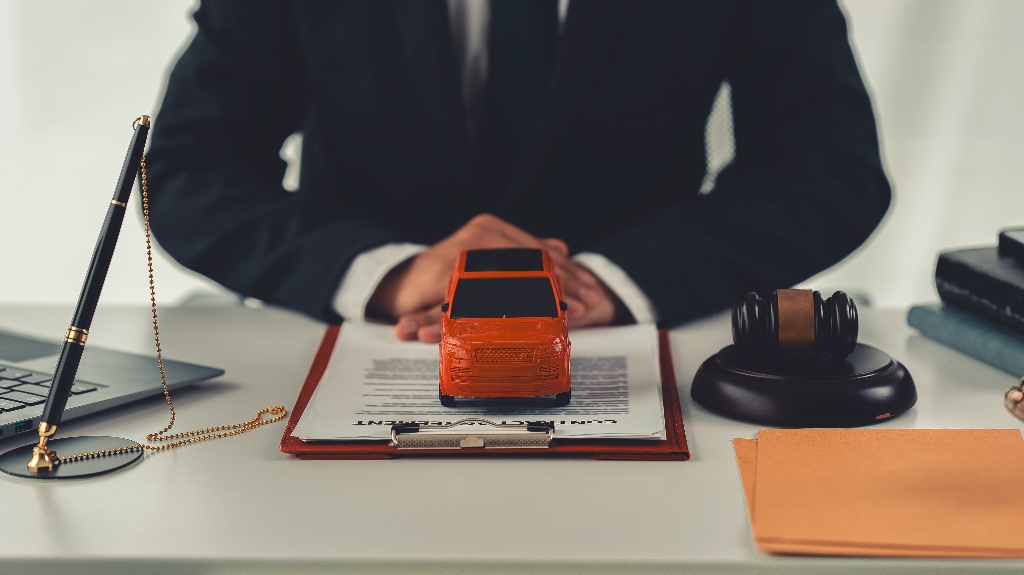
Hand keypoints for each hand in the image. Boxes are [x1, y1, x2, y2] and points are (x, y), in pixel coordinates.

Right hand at [367, 213, 622, 341]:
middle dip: (563, 284)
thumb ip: (521, 252)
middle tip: (586, 304)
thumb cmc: (445, 277)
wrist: (400, 284)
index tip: (589, 288)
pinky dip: (506, 308)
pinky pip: (481, 295)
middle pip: (532, 261)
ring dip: (543, 296)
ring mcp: (463, 253)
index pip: (537, 250)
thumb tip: (562, 245)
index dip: (566, 270)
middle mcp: (479, 235)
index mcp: (491, 229)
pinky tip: (527, 319)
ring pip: (514, 276)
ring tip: (564, 312)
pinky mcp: (445, 276)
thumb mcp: (488, 262)